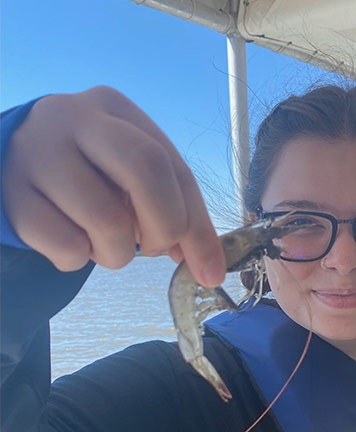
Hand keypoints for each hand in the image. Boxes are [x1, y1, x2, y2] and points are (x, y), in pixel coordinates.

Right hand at [2, 86, 224, 286]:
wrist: (16, 163)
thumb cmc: (92, 171)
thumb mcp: (136, 177)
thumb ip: (177, 212)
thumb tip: (209, 269)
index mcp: (116, 109)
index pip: (174, 167)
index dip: (198, 226)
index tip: (209, 271)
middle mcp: (74, 119)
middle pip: (145, 171)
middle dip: (163, 227)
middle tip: (153, 248)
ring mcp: (37, 155)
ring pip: (106, 220)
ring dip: (118, 252)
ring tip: (105, 241)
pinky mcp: (13, 197)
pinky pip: (66, 247)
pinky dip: (80, 258)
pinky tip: (72, 238)